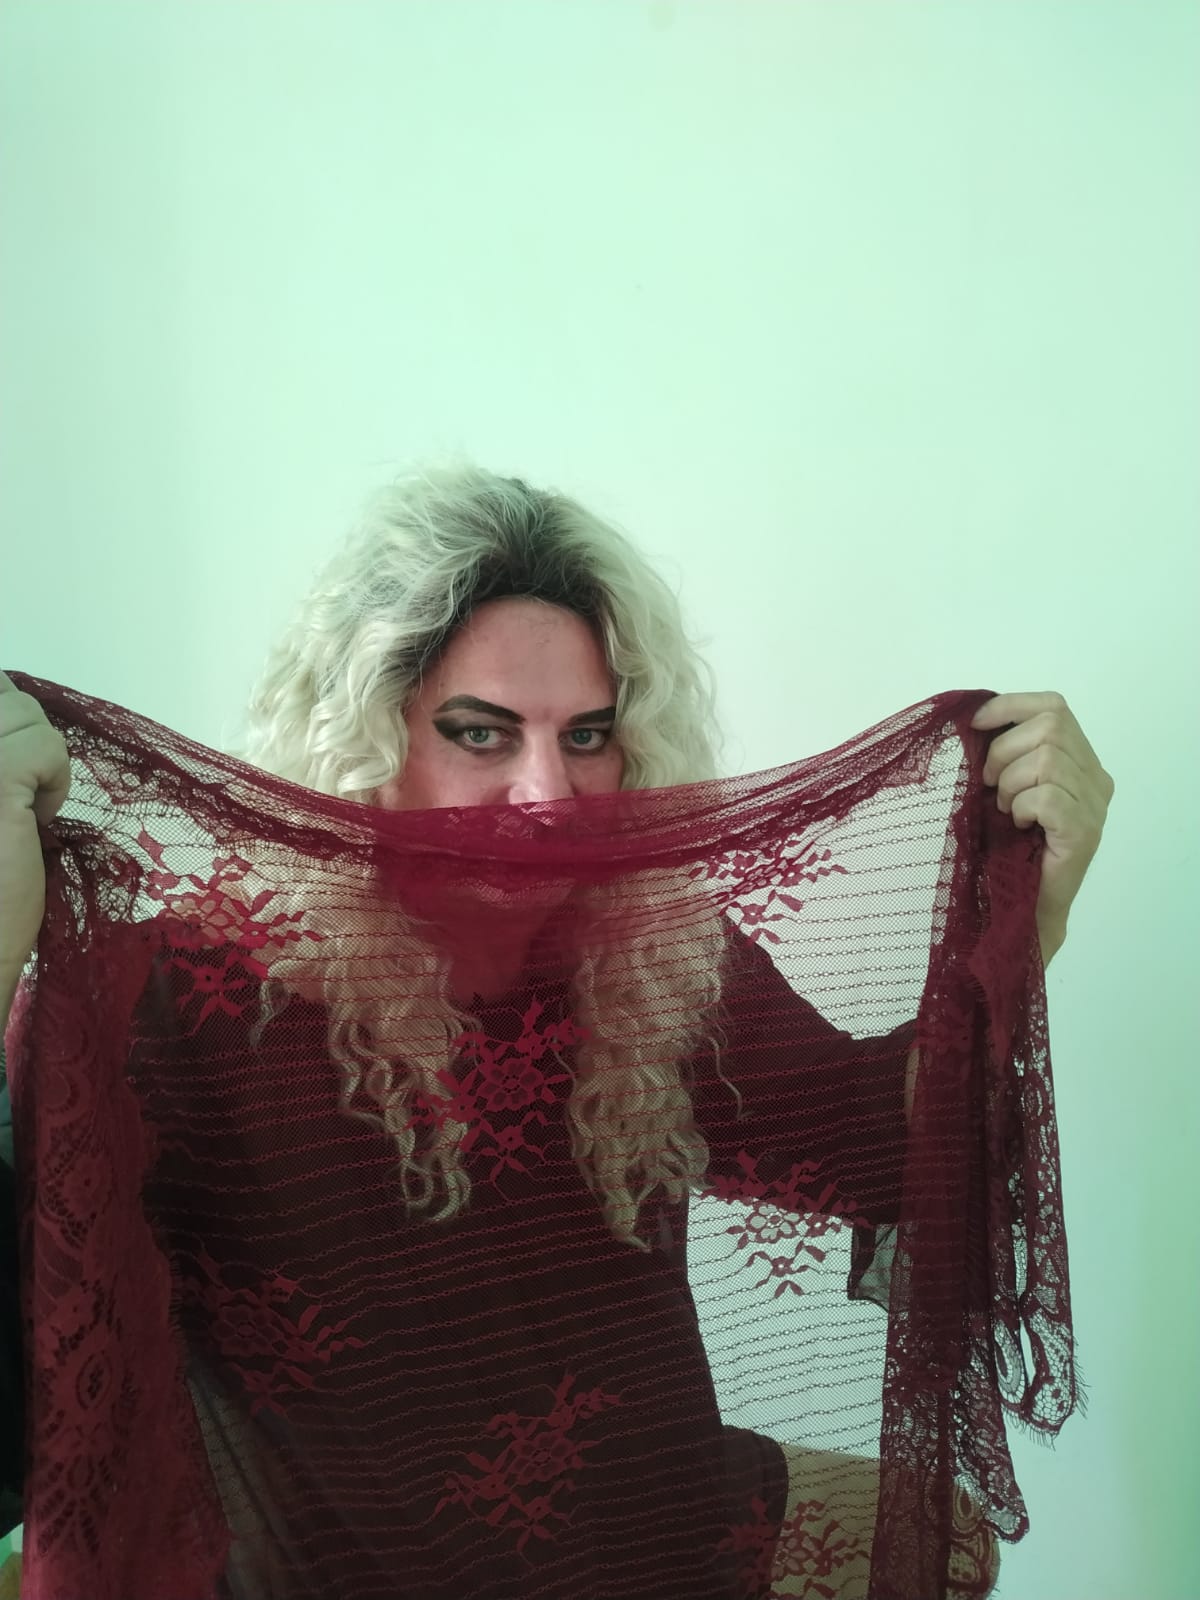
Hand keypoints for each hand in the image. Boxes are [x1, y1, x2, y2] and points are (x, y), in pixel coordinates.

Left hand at [971, 691, 1113, 940]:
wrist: (1020, 906)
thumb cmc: (1006, 847)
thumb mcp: (1003, 787)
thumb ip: (1007, 752)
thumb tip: (977, 718)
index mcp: (1082, 762)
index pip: (1055, 707)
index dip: (1012, 706)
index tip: (977, 722)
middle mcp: (1096, 780)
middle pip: (1051, 728)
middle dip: (1005, 751)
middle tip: (990, 784)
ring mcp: (1095, 807)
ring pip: (1048, 760)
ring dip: (1010, 783)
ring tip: (1005, 810)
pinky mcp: (1084, 833)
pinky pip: (1047, 796)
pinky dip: (1021, 806)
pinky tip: (1018, 824)